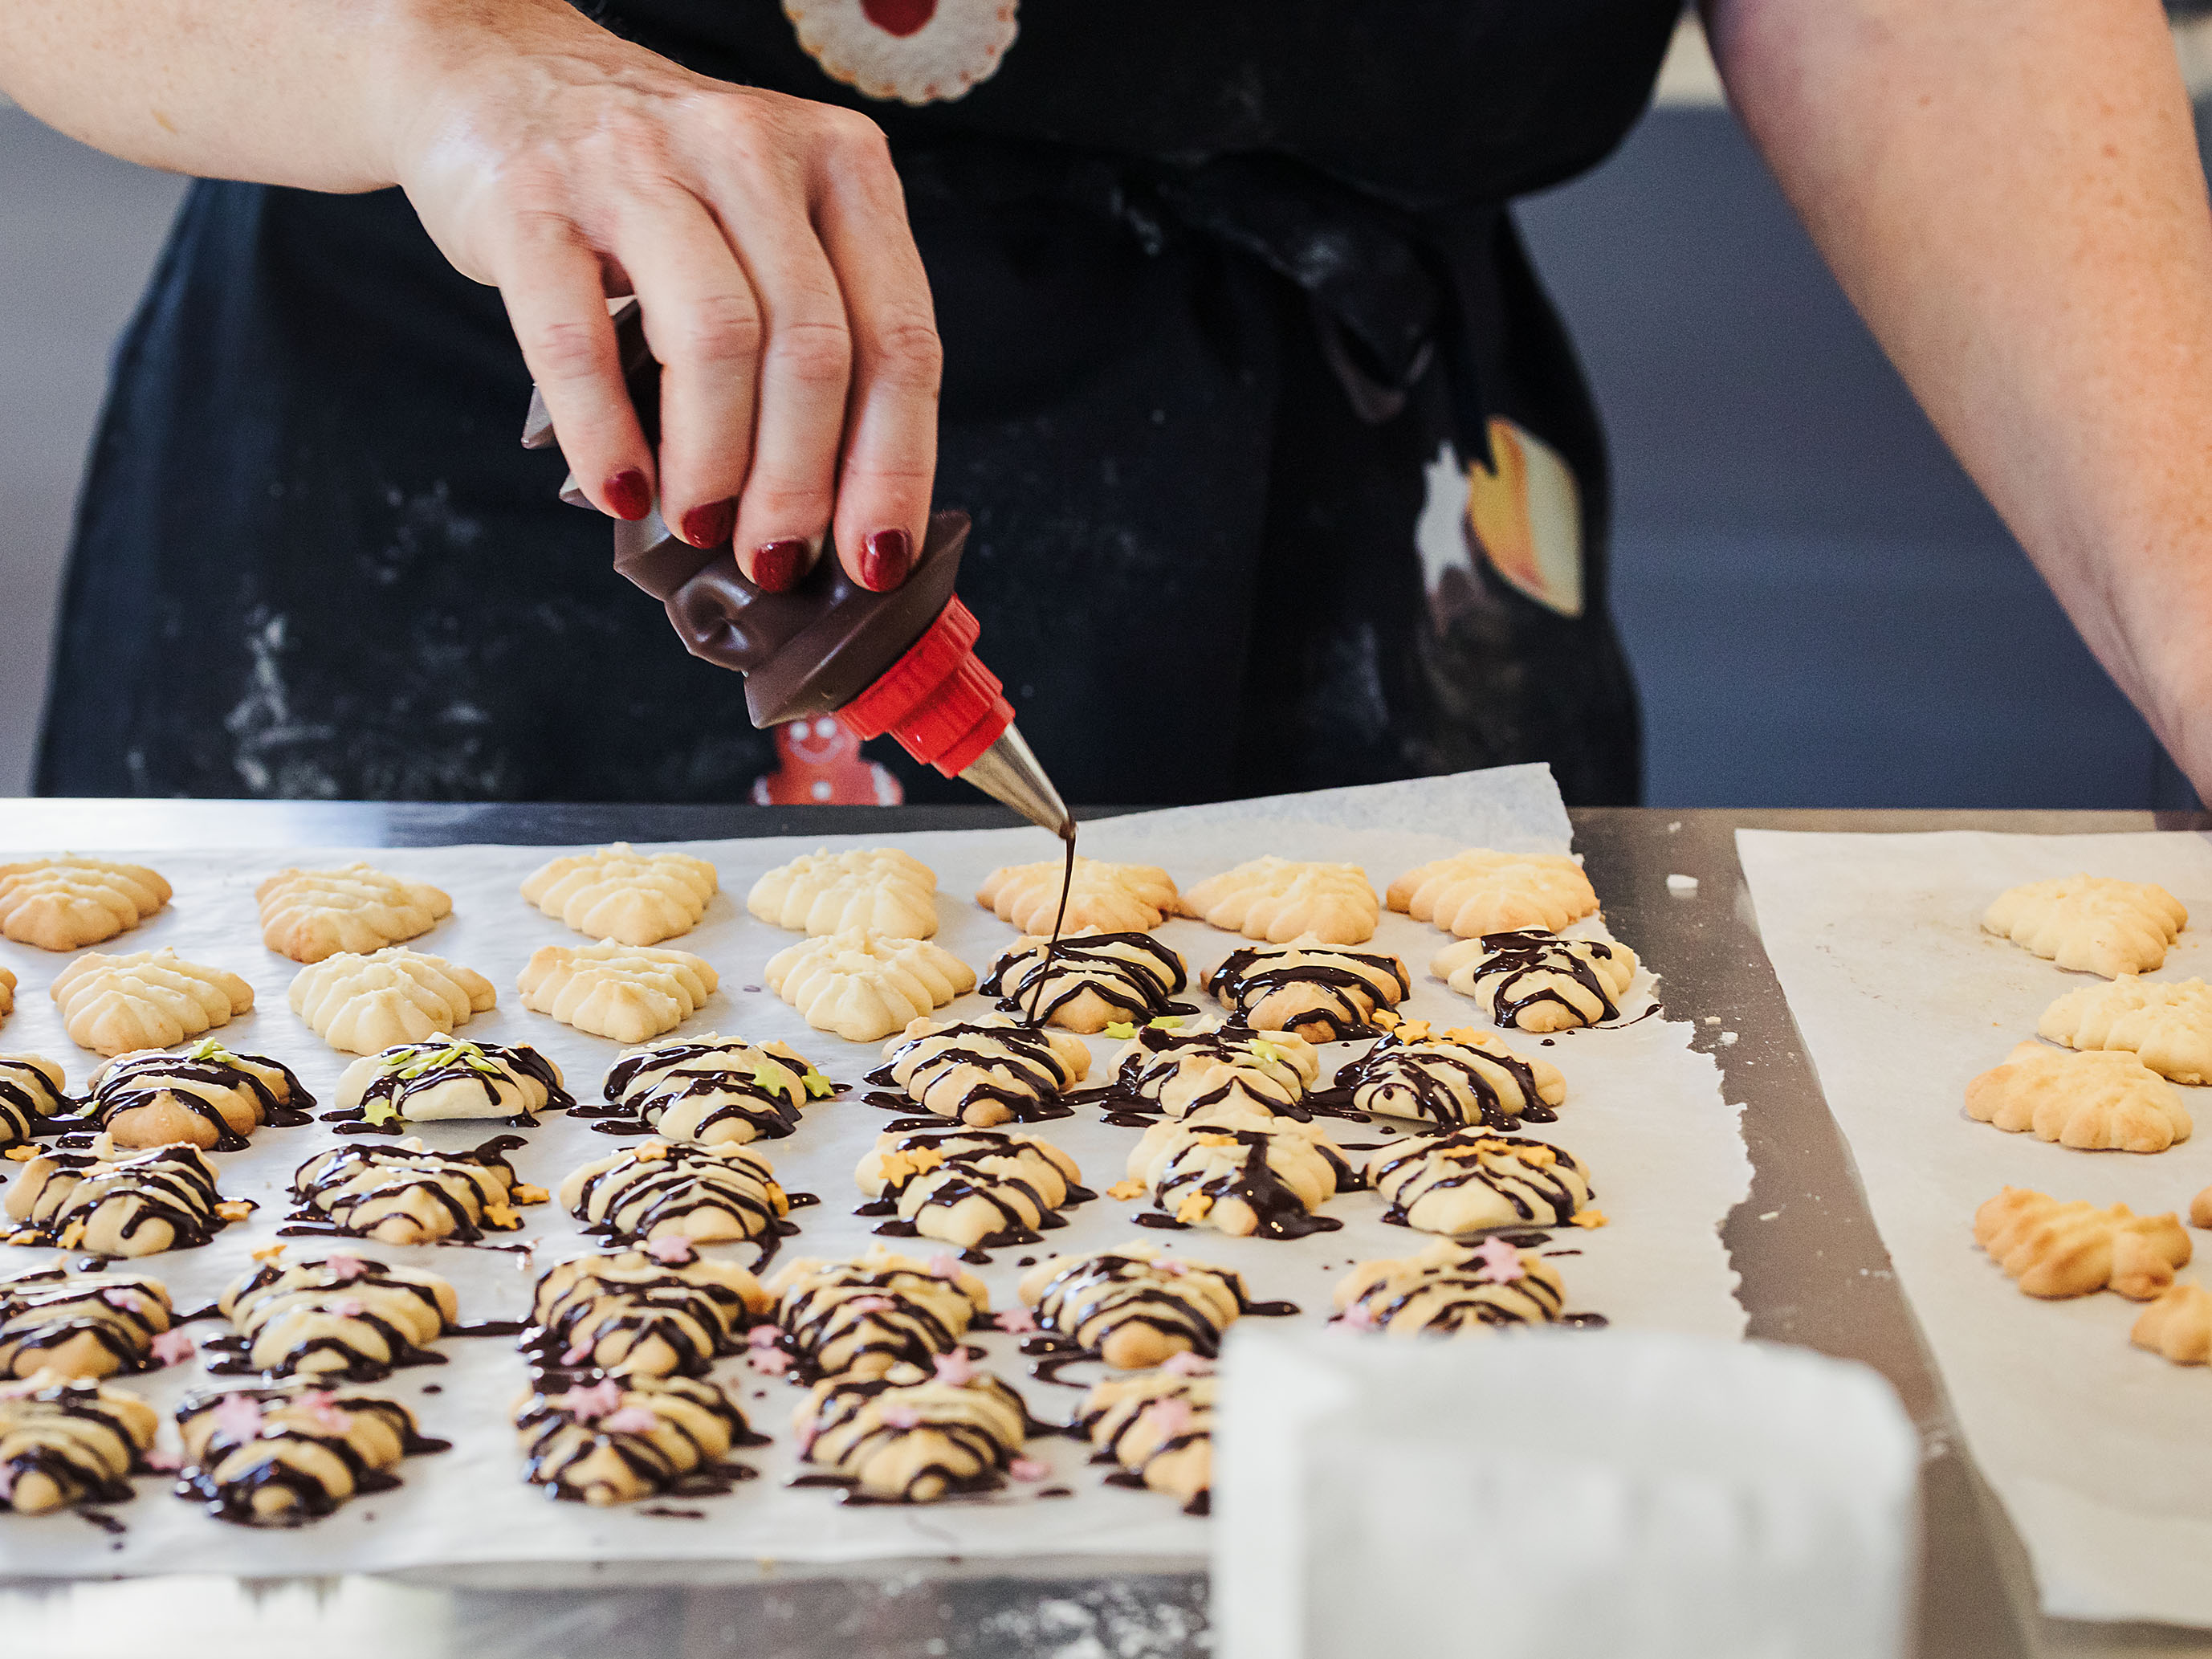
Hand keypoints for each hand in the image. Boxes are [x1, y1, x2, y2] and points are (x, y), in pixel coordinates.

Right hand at [385, 0, 939, 590]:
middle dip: (799, 483)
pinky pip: (580, 341)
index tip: (877, 557)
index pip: (899, 337)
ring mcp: (637, 166)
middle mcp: (750, 150)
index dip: (893, 465)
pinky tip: (623, 493)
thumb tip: (840, 517)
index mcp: (841, 163)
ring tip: (699, 528)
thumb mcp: (766, 227)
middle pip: (812, 348)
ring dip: (714, 466)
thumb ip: (814, 338)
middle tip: (773, 558)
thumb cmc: (656, 184)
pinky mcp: (530, 199)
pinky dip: (607, 436)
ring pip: (714, 340)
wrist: (495, 75)